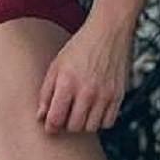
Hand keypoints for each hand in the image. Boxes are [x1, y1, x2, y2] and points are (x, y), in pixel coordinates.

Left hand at [36, 16, 133, 133]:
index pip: (56, 119)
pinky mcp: (118, 95)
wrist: (108, 32)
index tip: (50, 125)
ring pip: (91, 127)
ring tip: (79, 111)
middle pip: (74, 126)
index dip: (50, 126)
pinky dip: (99, 121)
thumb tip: (40, 116)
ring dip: (83, 124)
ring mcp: (105, 94)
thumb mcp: (56, 65)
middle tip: (65, 115)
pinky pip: (108, 122)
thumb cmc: (80, 47)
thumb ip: (46, 92)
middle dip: (66, 124)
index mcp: (67, 82)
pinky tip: (94, 109)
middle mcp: (87, 91)